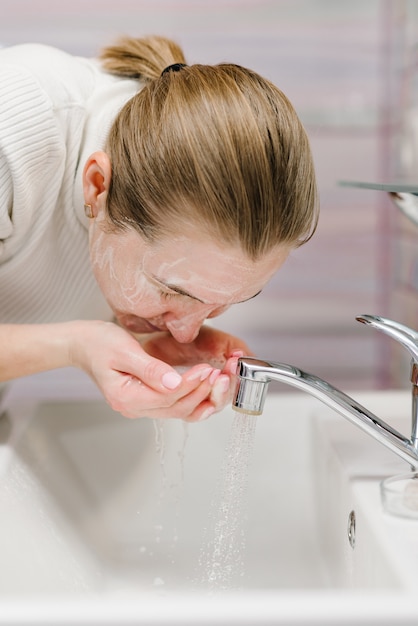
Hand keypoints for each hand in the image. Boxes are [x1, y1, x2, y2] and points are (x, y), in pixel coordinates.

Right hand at [69, 321, 247, 420]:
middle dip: (201, 392)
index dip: (191, 384)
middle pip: (176, 408)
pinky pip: (173, 404)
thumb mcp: (124, 350)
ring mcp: (140, 406)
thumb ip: (150, 368)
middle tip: (220, 374)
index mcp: (126, 397)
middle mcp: (133, 408)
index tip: (207, 370)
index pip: (167, 397)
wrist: (83, 344)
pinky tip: (205, 385)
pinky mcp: (146, 399)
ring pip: (178, 409)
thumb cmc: (99, 343)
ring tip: (218, 379)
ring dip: (200, 396)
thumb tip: (175, 382)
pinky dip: (191, 396)